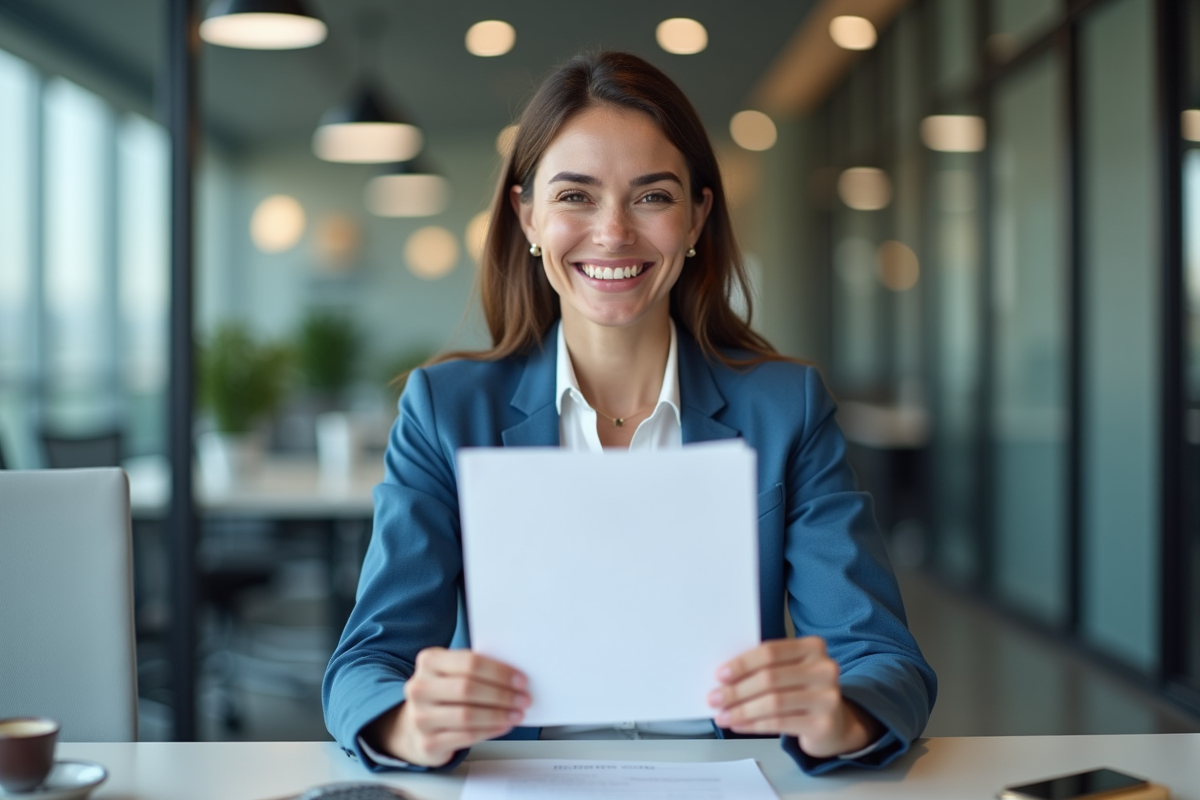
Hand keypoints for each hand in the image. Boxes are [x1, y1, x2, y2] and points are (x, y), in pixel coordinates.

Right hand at [366, 648, 529, 767]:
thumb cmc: (443, 694)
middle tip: (523, 698)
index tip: (520, 679)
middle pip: (468, 688)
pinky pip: (465, 736)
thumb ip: (475, 669)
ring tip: (517, 714)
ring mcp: (420, 716)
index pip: (469, 662)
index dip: (498, 671)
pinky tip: (503, 726)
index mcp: (429, 661)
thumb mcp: (452, 672)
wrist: (413, 726)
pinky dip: (490, 731)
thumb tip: (514, 675)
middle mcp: (420, 687)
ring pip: (467, 715)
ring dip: (499, 714)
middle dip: (501, 694)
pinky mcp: (427, 742)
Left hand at [707, 637, 882, 757]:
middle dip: (736, 690)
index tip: (720, 675)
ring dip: (741, 710)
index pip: (771, 652)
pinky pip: (779, 723)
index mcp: (813, 647)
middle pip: (770, 678)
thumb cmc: (803, 691)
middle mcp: (824, 669)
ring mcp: (827, 697)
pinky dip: (754, 724)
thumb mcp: (791, 671)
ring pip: (773, 702)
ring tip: (722, 716)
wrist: (836, 723)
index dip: (743, 663)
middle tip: (714, 698)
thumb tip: (724, 679)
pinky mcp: (823, 724)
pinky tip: (739, 724)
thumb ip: (766, 668)